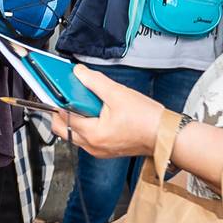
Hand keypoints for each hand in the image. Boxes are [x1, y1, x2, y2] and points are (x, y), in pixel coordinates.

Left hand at [45, 65, 170, 161]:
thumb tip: (79, 73)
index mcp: (93, 134)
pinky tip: (96, 113)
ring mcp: (99, 150)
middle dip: (62, 111)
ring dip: (75, 118)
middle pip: (63, 128)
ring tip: (86, 104)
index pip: (62, 116)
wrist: (167, 135)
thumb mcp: (118, 94)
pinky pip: (86, 138)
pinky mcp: (106, 150)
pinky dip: (86, 125)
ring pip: (74, 134)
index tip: (55, 90)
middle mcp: (92, 146)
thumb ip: (95, 81)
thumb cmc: (148, 119)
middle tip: (69, 96)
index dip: (58, 100)